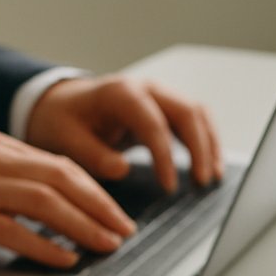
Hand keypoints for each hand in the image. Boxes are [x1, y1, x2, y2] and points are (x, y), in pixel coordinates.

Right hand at [0, 132, 134, 267]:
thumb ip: (6, 180)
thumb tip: (50, 204)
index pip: (59, 164)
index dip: (95, 190)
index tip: (116, 212)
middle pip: (61, 179)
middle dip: (100, 207)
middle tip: (124, 231)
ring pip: (44, 202)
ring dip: (82, 226)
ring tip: (106, 245)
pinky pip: (12, 231)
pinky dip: (44, 245)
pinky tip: (63, 258)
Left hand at [25, 74, 222, 191]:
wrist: (62, 106)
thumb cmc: (63, 122)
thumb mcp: (65, 140)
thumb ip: (92, 155)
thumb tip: (122, 169)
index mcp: (120, 93)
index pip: (153, 122)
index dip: (165, 155)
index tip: (170, 187)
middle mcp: (145, 88)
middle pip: (186, 112)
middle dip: (199, 148)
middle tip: (202, 182)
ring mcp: (158, 96)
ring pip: (197, 114)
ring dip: (209, 144)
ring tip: (213, 177)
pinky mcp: (164, 109)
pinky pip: (194, 121)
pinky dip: (206, 142)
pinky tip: (210, 168)